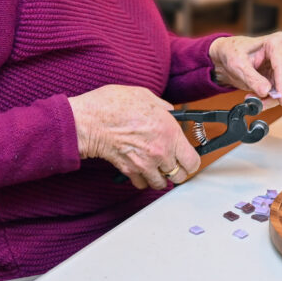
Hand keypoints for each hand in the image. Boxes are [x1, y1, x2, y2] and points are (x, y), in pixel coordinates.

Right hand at [69, 85, 199, 189]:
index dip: (190, 160)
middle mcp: (161, 152)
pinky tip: (140, 169)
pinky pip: (142, 184)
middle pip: (179, 176)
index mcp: (170, 133)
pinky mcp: (129, 171)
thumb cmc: (113, 105)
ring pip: (161, 183)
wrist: (89, 121)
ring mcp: (145, 164)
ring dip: (159, 177)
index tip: (187, 157)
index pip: (192, 161)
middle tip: (172, 163)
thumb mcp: (145, 96)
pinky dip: (142, 180)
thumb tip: (169, 111)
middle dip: (177, 170)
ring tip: (155, 167)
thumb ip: (162, 107)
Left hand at [208, 32, 281, 106]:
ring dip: (273, 98)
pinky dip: (272, 98)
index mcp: (277, 42)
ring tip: (253, 98)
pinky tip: (258, 96)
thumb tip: (266, 91)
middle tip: (259, 103)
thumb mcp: (237, 65)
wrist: (229, 53)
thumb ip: (252, 78)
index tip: (281, 100)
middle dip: (276, 95)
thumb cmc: (232, 52)